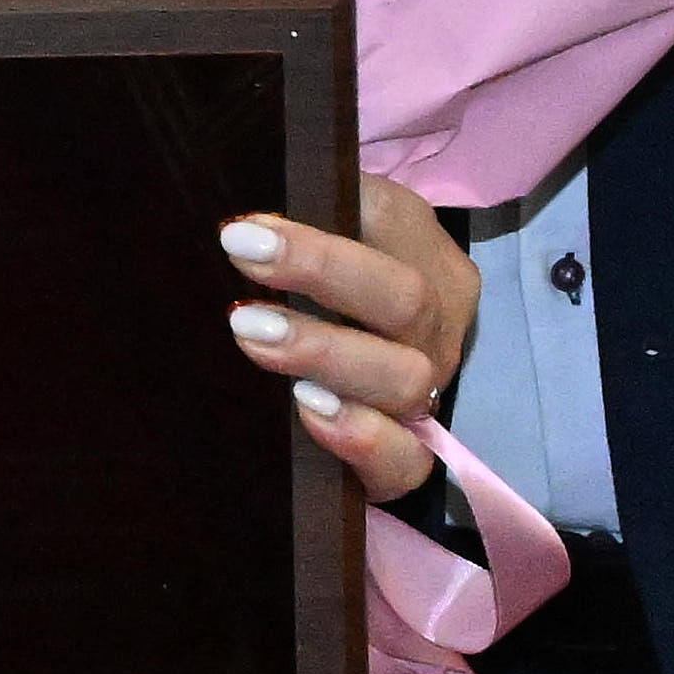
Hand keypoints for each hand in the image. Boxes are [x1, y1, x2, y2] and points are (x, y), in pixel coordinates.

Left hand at [221, 181, 479, 504]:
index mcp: (417, 251)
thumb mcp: (315, 239)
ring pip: (406, 377)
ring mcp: (429, 393)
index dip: (324, 221)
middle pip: (405, 297)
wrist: (352, 362)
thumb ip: (295, 219)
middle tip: (240, 255)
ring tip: (253, 336)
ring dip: (328, 352)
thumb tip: (239, 214)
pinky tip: (310, 413)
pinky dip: (365, 438)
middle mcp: (434, 323)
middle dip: (323, 272)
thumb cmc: (312, 288)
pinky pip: (409, 459)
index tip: (245, 225)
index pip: (389, 220)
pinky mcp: (410, 457)